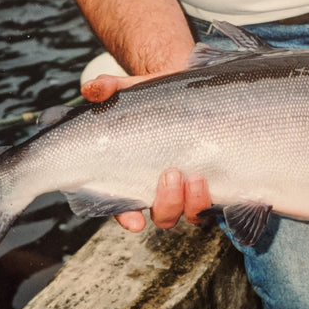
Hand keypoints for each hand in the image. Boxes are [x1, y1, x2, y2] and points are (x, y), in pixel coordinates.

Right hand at [82, 74, 211, 231]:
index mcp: (134, 176)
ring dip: (193, 202)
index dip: (128, 217)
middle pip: (163, 215)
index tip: (135, 220)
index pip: (125, 207)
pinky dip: (215, 197)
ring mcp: (189, 188)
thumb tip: (92, 89)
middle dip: (167, 203)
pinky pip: (216, 201)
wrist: (188, 89)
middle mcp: (162, 189)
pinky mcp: (212, 180)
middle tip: (170, 175)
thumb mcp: (130, 90)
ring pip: (191, 212)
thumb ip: (109, 89)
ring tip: (196, 177)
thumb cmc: (153, 97)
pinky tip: (214, 181)